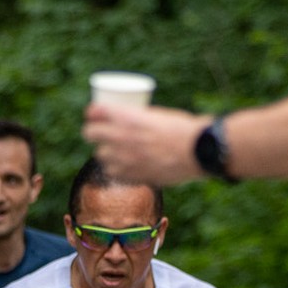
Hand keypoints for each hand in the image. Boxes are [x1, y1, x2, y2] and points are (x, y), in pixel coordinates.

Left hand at [81, 104, 209, 187]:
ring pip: (100, 155)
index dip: (92, 113)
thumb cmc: (183, 129)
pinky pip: (113, 172)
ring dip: (105, 152)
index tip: (94, 114)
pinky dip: (116, 169)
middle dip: (93, 132)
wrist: (198, 150)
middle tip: (99, 133)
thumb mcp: (158, 115)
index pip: (95, 112)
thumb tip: (127, 124)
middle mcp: (121, 136)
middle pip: (90, 134)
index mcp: (127, 117)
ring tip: (114, 151)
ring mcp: (124, 158)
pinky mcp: (131, 175)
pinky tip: (122, 166)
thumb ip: (139, 120)